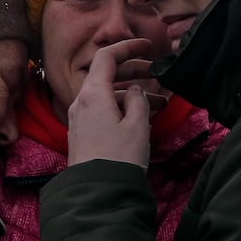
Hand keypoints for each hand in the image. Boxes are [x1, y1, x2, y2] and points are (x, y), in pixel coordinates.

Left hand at [67, 38, 152, 167]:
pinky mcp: (83, 134)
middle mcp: (81, 102)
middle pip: (107, 75)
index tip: (148, 46)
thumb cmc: (119, 157)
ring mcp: (80, 118)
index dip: (128, 47)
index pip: (107, 57)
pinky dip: (122, 107)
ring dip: (132, 94)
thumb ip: (139, 100)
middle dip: (134, 71)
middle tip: (157, 72)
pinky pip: (103, 110)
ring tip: (161, 102)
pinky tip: (143, 118)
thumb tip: (136, 90)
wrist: (97, 194)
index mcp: (93, 93)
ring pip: (107, 95)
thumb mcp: (138, 125)